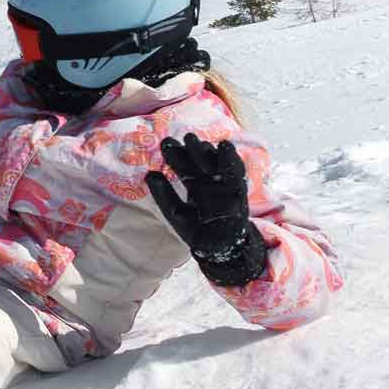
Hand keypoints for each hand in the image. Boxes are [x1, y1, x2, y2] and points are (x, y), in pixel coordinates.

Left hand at [145, 134, 267, 286]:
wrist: (220, 251)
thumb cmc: (197, 231)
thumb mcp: (176, 212)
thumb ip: (164, 195)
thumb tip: (149, 174)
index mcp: (196, 186)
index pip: (184, 168)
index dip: (176, 156)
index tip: (166, 143)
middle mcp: (211, 184)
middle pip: (201, 162)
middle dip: (192, 149)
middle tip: (182, 137)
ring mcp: (225, 187)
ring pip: (217, 165)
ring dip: (208, 152)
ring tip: (198, 141)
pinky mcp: (239, 194)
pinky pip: (236, 175)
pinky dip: (232, 160)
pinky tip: (225, 146)